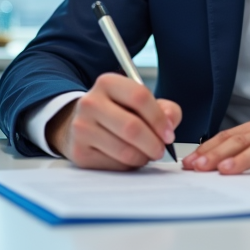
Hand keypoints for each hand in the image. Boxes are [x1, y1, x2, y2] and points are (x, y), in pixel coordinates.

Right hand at [46, 74, 180, 169]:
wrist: (83, 124)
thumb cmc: (119, 112)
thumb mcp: (141, 102)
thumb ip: (165, 108)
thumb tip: (170, 122)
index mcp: (107, 83)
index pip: (139, 97)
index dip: (159, 119)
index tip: (168, 134)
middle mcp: (90, 103)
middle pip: (132, 127)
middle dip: (153, 143)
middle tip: (160, 150)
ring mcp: (82, 128)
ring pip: (124, 150)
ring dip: (142, 157)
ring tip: (145, 154)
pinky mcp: (79, 152)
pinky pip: (114, 165)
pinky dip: (128, 166)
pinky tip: (128, 157)